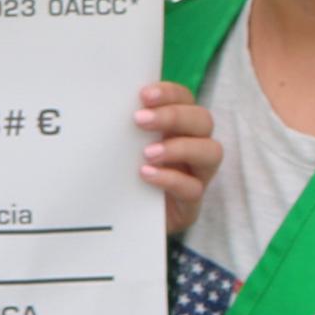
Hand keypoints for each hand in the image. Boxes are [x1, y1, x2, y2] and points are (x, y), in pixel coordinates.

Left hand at [136, 80, 221, 234]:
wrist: (121, 220)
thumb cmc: (122, 175)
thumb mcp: (121, 147)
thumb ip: (122, 126)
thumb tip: (103, 101)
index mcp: (178, 126)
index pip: (185, 99)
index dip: (169, 93)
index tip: (144, 95)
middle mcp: (193, 146)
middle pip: (203, 120)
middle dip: (173, 116)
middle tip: (140, 120)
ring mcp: (196, 175)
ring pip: (211, 152)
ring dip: (180, 147)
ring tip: (147, 153)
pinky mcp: (190, 204)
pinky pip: (194, 189)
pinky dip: (171, 178)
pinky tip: (146, 174)